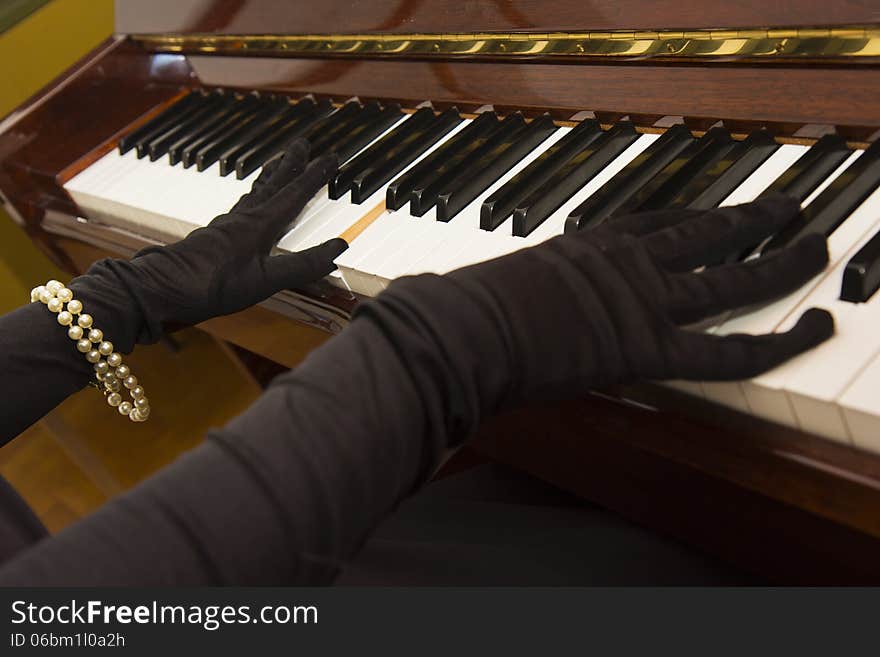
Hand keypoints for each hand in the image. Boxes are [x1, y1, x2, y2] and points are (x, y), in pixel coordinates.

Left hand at [77, 140, 346, 345]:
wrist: (162, 289)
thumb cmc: (214, 286)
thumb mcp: (265, 280)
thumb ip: (302, 265)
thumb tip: (340, 247)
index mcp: (260, 225)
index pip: (294, 194)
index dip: (314, 176)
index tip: (331, 156)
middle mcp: (244, 218)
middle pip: (273, 184)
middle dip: (290, 163)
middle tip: (303, 143)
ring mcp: (226, 225)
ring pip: (255, 193)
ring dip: (271, 177)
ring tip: (279, 165)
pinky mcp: (213, 236)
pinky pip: (241, 207)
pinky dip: (253, 197)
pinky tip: (249, 205)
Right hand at [372, 195, 833, 410]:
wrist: (459, 332)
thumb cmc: (454, 312)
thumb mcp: (478, 289)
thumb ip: (481, 291)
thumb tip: (431, 299)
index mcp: (584, 246)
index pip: (652, 222)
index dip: (693, 217)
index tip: (717, 212)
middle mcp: (622, 264)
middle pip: (703, 234)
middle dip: (750, 221)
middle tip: (787, 210)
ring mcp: (641, 301)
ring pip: (731, 276)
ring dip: (780, 259)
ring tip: (814, 247)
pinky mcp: (650, 346)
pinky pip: (730, 349)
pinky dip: (779, 340)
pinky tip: (815, 328)